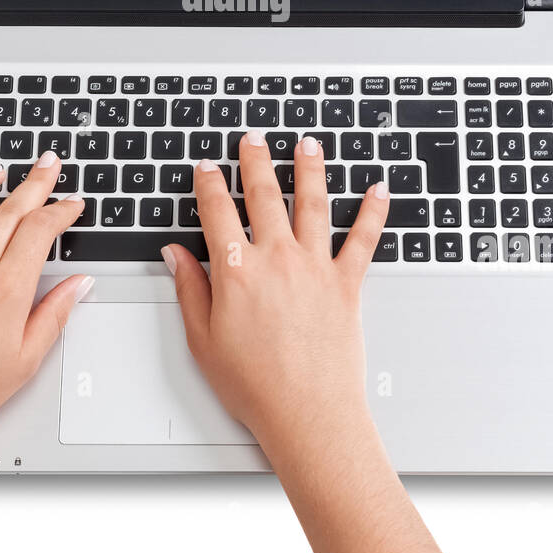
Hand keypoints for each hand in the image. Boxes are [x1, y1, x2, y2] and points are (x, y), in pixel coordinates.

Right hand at [164, 131, 441, 552]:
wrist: (307, 413)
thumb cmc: (255, 385)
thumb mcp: (203, 339)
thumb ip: (189, 289)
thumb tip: (175, 255)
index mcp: (236, 272)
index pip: (217, 212)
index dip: (210, 185)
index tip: (208, 168)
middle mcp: (276, 259)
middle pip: (264, 195)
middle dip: (256, 161)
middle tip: (253, 139)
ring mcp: (314, 267)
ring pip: (312, 204)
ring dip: (310, 169)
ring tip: (308, 145)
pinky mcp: (347, 283)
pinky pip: (363, 239)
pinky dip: (373, 212)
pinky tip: (378, 189)